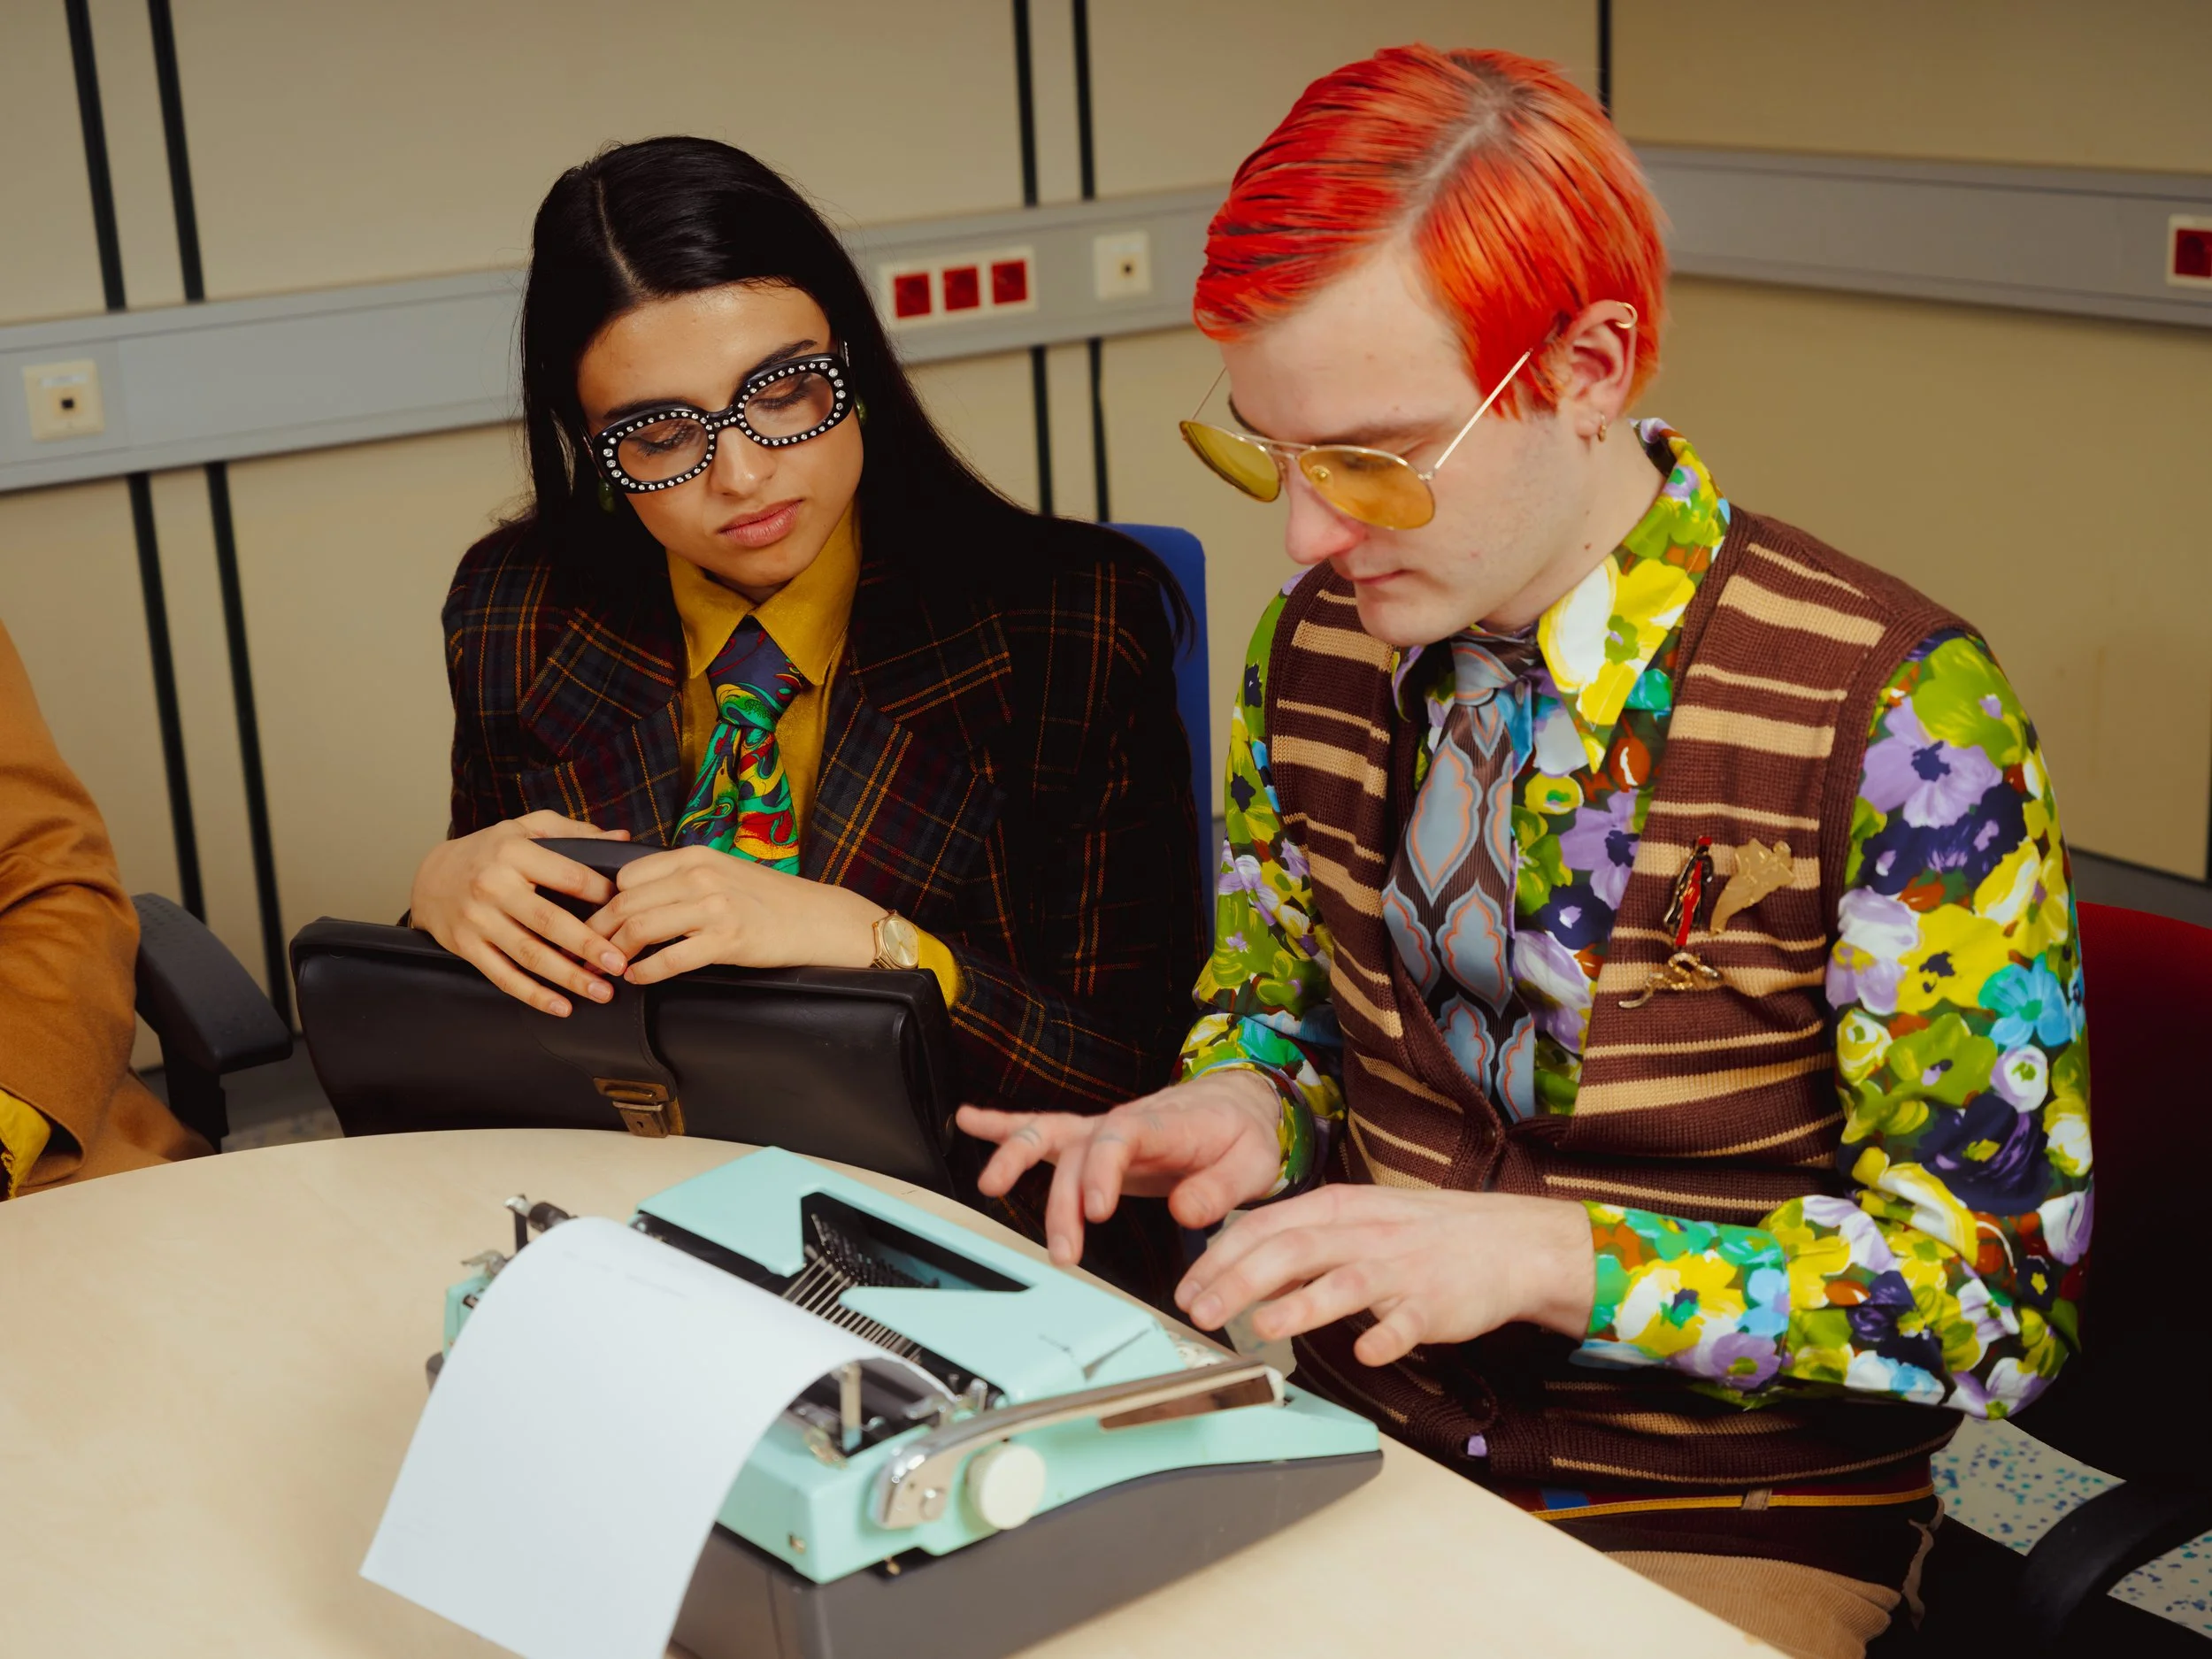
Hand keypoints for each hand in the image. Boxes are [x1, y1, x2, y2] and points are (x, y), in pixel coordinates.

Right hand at [409, 811, 630, 1016]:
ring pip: (528, 954)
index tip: (627, 911)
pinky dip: (533, 995)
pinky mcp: (466, 947)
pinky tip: (561, 1007)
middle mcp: (494, 886)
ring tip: (601, 992)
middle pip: (548, 921)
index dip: (601, 894)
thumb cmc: (489, 852)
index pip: (568, 876)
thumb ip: (574, 833)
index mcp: (514, 852)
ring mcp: (478, 919)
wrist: (430, 877)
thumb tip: (621, 837)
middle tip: (619, 963)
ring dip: (568, 977)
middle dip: (588, 946)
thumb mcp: (526, 828)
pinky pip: (503, 976)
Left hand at [586, 846, 885, 983]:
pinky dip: (646, 972)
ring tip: (609, 967)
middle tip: (587, 952)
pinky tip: (639, 978)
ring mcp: (714, 907)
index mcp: (695, 856)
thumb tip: (636, 899)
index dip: (605, 903)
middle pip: (626, 903)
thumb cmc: (770, 900)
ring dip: (616, 953)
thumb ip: (683, 879)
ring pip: (641, 928)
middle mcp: (701, 876)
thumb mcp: (724, 872)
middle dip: (599, 931)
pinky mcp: (727, 939)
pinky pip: (670, 959)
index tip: (596, 923)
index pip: (627, 877)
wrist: (818, 918)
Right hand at [954, 1069, 1285, 1266]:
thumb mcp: (1254, 1161)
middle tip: (1065, 1251)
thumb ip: (1221, 1187)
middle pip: (1080, 1151)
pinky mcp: (1093, 1140)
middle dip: (1063, 1200)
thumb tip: (1185, 1210)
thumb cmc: (1244, 1132)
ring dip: (1017, 1160)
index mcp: (1166, 1123)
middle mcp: (1127, 1122)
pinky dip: (1003, 1124)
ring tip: (988, 1186)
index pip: (1123, 1137)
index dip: (1103, 1171)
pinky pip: (1044, 1127)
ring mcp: (1105, 1129)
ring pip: (1051, 1135)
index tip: (1096, 1211)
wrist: (1239, 1103)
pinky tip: (968, 1120)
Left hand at [1173, 1186, 1596, 1365]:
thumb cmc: (1421, 1235)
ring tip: (1262, 1328)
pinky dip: (1386, 1338)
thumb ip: (1300, 1244)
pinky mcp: (1435, 1303)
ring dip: (1301, 1305)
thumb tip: (1242, 1276)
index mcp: (1337, 1210)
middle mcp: (1363, 1234)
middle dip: (1239, 1281)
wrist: (1506, 1242)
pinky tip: (1365, 1353)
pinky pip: (1408, 1321)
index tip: (1187, 1288)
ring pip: (1343, 1282)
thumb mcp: (1355, 1222)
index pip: (1264, 1226)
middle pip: (1292, 1250)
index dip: (1219, 1257)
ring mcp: (1400, 1269)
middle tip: (1201, 1313)